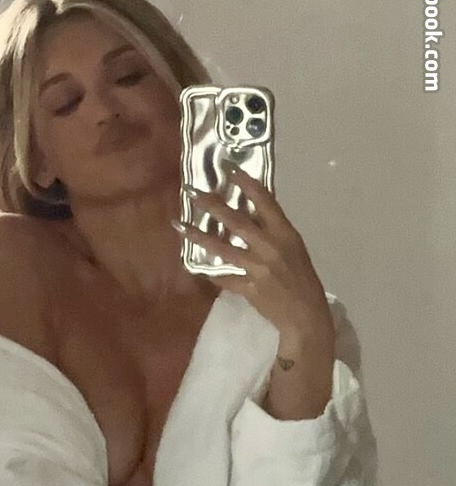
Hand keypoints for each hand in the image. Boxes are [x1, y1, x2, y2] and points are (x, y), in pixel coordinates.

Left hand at [177, 164, 333, 342]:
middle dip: (213, 206)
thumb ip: (273, 231)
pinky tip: (193, 266)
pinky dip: (210, 273)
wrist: (306, 315)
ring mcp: (258, 269)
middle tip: (192, 192)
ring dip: (199, 236)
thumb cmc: (303, 279)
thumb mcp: (294, 249)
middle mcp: (271, 248)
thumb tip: (250, 212)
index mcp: (286, 235)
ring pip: (223, 249)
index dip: (247, 184)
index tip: (229, 170)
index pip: (266, 202)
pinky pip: (224, 278)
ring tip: (180, 225)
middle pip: (238, 222)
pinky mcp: (248, 288)